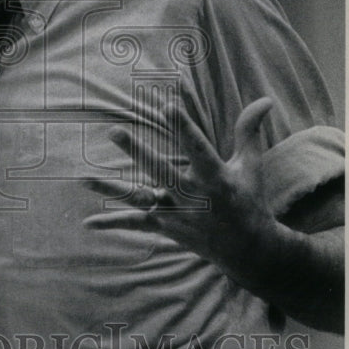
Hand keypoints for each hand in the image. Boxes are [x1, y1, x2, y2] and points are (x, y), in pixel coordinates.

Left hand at [86, 96, 278, 276]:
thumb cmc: (249, 200)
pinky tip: (87, 223)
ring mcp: (176, 214)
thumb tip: (264, 99)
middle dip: (137, 152)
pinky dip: (112, 224)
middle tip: (114, 132)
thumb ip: (249, 130)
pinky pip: (136, 224)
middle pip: (160, 171)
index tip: (167, 105)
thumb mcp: (250, 165)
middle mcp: (193, 196)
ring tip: (84, 178)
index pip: (196, 147)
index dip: (183, 126)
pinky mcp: (166, 228)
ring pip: (139, 198)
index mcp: (215, 177)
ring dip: (111, 189)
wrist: (249, 250)